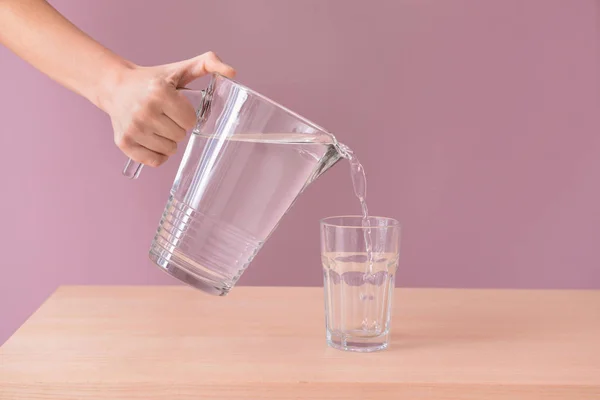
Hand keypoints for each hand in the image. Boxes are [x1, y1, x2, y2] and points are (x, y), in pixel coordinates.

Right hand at [102, 51, 235, 166]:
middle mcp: (144, 111)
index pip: (190, 121)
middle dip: (177, 127)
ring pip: (169, 150)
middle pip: (180, 136)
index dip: (186, 115)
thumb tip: (233, 72)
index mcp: (160, 92)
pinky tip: (151, 139)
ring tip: (157, 125)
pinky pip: (155, 161)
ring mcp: (132, 128)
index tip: (176, 106)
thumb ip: (208, 63)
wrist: (116, 86)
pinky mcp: (124, 143)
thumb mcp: (181, 69)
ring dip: (168, 141)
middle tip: (165, 115)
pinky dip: (157, 154)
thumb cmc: (154, 80)